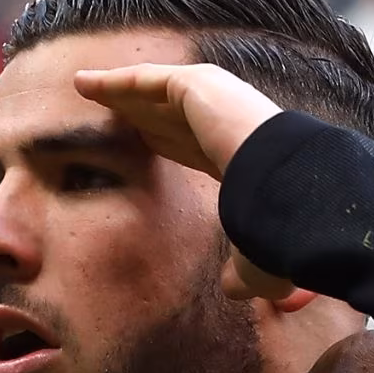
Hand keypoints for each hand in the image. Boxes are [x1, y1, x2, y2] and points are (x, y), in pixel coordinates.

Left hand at [74, 62, 291, 299]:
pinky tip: (87, 83)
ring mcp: (213, 98)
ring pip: (152, 93)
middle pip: (166, 115)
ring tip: (84, 86)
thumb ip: (241, 272)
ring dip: (118, 90)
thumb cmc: (279, 224)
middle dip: (135, 111)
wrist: (289, 189)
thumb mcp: (256, 256)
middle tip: (101, 108)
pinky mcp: (199, 85)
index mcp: (235, 153)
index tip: (137, 144)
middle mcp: (224, 120)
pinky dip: (115, 81)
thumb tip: (233, 291)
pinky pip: (147, 80)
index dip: (162, 142)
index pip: (191, 145)